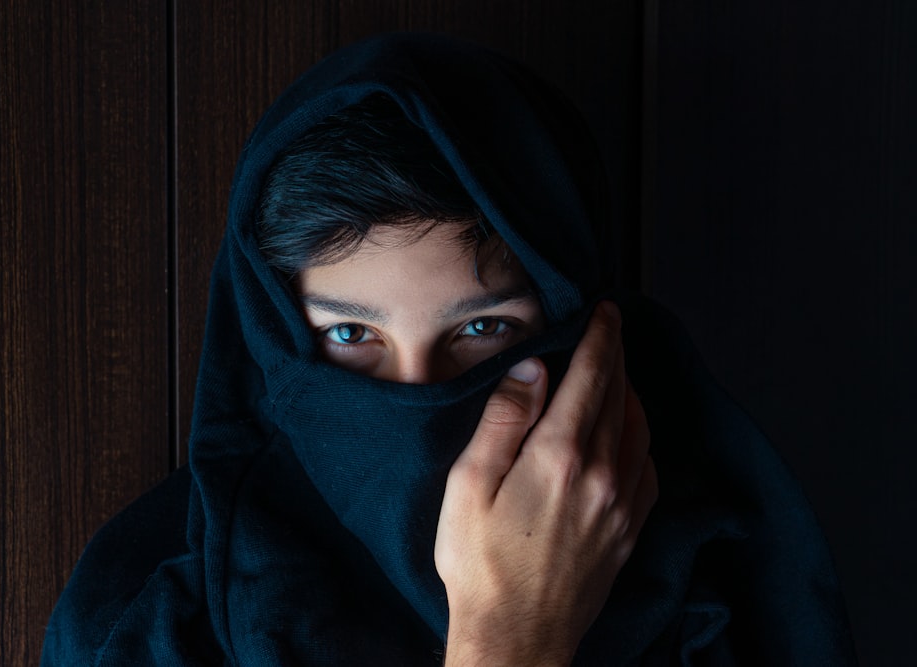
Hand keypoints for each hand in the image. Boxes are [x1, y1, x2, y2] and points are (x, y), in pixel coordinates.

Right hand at [434, 301, 657, 666]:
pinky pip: (648, 465)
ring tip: (614, 374)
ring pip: (639, 426)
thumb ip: (505, 420)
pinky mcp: (630, 529)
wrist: (516, 635)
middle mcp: (603, 473)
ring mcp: (623, 503)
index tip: (605, 311)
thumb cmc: (480, 562)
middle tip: (610, 329)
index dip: (602, 336)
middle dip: (616, 354)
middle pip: (620, 394)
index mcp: (561, 455)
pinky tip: (626, 433)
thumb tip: (533, 368)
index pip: (593, 375)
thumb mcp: (470, 483)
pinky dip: (640, 434)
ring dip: (630, 391)